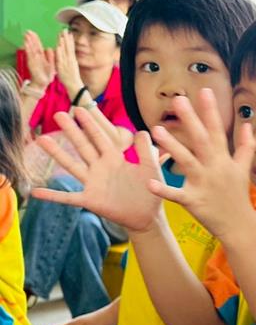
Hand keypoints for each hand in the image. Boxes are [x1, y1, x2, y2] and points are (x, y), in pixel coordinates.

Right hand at [23, 30, 54, 87]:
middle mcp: (36, 58)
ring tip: (25, 36)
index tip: (32, 32)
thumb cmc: (47, 74)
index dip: (35, 39)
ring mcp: (33, 61)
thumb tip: (50, 48)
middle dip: (30, 39)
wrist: (43, 83)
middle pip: (33, 46)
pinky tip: (26, 45)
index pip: (38, 46)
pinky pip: (30, 57)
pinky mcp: (32, 65)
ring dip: (28, 43)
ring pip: (31, 50)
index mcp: (42, 57)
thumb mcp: (51, 64)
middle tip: (27, 31)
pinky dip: (28, 51)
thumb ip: (51, 56)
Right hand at [30, 107, 162, 232]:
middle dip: (71, 131)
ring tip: (42, 140)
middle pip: (83, 146)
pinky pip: (67, 198)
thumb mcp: (150, 168)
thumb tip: (143, 130)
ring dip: (57, 153)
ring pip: (72, 166)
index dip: (90, 124)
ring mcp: (93, 183)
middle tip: (58, 114)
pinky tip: (35, 192)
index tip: (79, 108)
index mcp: (114, 159)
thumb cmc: (150, 191)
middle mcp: (100, 168)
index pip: (100, 137)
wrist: (148, 216)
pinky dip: (52, 196)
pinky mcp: (90, 200)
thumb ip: (146, 151)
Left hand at [54, 31, 83, 93]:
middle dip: (67, 38)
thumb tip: (69, 55)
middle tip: (65, 29)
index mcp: (72, 60)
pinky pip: (60, 59)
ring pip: (65, 51)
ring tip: (62, 35)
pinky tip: (58, 47)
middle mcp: (70, 60)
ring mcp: (67, 63)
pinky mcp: (62, 67)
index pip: (71, 47)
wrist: (75, 86)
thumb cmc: (72, 78)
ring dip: (63, 43)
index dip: (70, 40)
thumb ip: (69, 60)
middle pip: (68, 47)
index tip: (68, 32)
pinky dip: (60, 53)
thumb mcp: (72, 67)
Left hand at [147, 90, 252, 238]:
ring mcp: (203, 184)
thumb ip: (246, 145)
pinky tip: (149, 181)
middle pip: (201, 140)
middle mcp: (214, 168)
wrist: (238, 225)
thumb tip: (247, 124)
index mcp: (224, 159)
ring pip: (186, 162)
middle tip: (178, 100)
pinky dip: (163, 189)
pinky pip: (175, 194)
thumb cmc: (238, 196)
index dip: (210, 110)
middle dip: (190, 119)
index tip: (203, 90)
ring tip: (156, 130)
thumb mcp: (244, 169)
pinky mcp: (193, 201)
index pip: (217, 130)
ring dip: (172, 146)